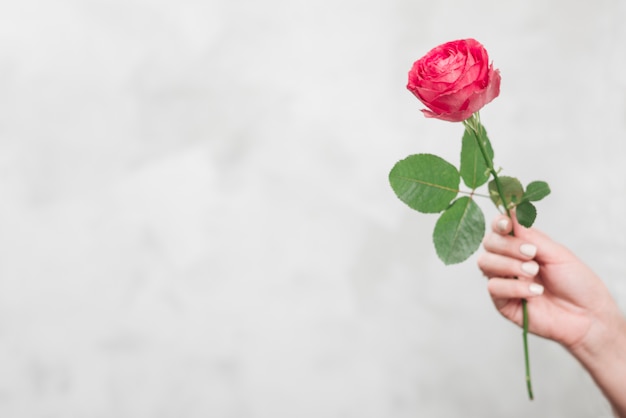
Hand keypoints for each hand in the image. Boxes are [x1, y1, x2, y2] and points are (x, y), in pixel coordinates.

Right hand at [477, 214, 616, 349]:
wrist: (588, 315)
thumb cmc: (577, 283)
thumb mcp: (556, 253)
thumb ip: (530, 235)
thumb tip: (511, 210)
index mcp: (521, 247)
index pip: (499, 229)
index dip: (498, 223)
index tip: (506, 224)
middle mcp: (509, 262)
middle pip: (488, 244)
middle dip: (507, 246)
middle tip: (532, 254)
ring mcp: (504, 281)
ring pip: (485, 263)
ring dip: (509, 265)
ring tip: (534, 272)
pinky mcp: (503, 302)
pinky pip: (494, 287)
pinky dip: (514, 286)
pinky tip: (535, 292)